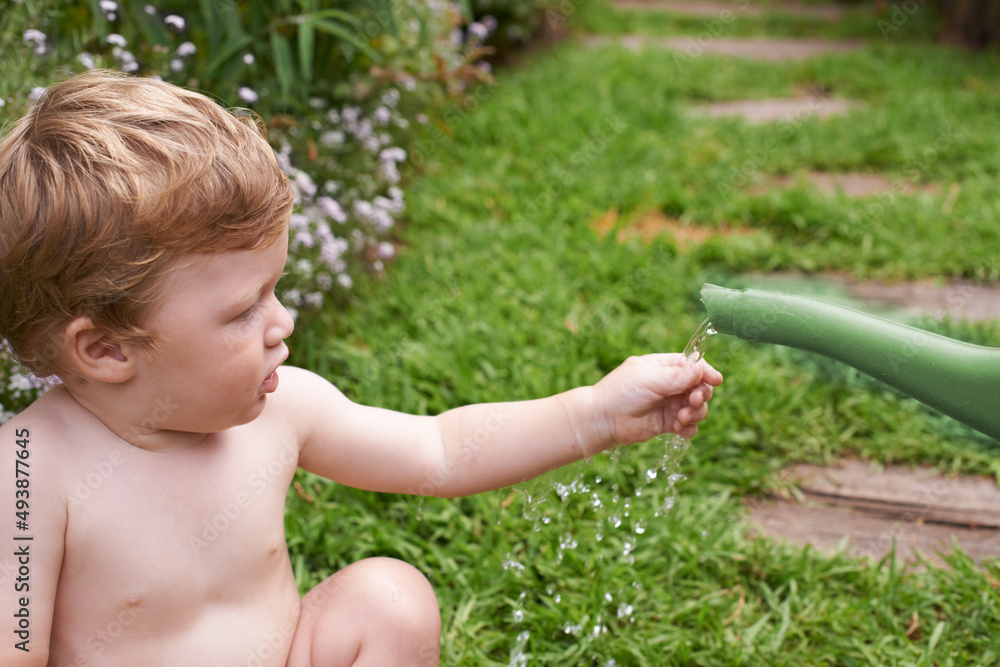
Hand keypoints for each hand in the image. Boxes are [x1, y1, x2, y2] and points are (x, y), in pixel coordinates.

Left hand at [591, 354, 722, 444]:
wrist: (603, 419)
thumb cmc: (622, 392)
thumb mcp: (650, 379)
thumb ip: (678, 376)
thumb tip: (702, 370)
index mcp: (664, 366)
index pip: (693, 366)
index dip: (706, 372)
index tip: (715, 380)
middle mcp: (670, 384)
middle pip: (700, 387)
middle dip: (701, 395)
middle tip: (692, 401)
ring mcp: (669, 404)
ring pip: (697, 408)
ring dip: (695, 413)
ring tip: (680, 418)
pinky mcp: (667, 423)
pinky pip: (688, 426)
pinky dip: (688, 429)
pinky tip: (677, 429)